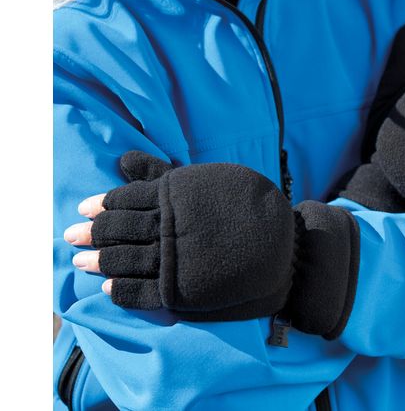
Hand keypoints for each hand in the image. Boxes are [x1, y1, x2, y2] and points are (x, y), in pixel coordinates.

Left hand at [65, 151, 359, 338]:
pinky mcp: (187, 293)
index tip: (86, 209)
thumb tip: (122, 160)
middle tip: (69, 237)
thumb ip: (162, 174)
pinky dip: (124, 291)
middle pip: (121, 231)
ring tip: (79, 261)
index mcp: (177, 198)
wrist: (284, 245)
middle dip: (93, 234)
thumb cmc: (244, 206)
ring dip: (100, 262)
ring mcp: (179, 263)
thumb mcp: (205, 181)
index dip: (103, 205)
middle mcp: (173, 229)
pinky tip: (107, 288)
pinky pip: (147, 294)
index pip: (128, 200)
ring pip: (128, 262)